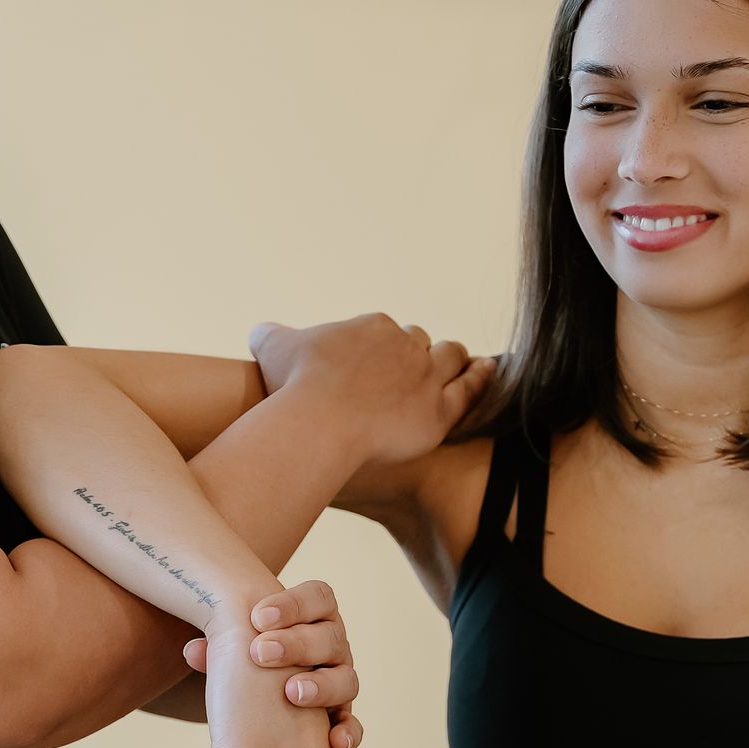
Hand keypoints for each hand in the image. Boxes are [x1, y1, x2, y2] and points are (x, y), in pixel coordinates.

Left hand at [180, 578, 361, 747]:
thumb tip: (193, 651)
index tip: (256, 617)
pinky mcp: (340, 718)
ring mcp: (339, 681)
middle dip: (297, 644)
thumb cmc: (243, 659)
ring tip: (291, 693)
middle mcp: (333, 646)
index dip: (292, 605)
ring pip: (346, 680)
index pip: (318, 598)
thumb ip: (218, 648)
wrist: (257, 686)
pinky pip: (352, 726)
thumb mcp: (231, 649)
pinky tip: (334, 742)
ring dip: (321, 686)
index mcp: (314, 616)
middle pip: (330, 637)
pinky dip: (348, 734)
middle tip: (260, 653)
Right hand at [249, 315, 493, 465]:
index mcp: (372, 326)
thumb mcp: (273, 346)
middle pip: (420, 342)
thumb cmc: (294, 385)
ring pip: (450, 358)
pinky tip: (488, 372)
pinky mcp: (439, 410)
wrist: (317, 421)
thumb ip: (270, 334)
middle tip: (410, 373)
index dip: (384, 348)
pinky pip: (469, 390)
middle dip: (417, 354)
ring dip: (453, 360)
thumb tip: (261, 331)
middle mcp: (405, 344)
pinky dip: (480, 379)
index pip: (387, 332)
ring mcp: (426, 376)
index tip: (376, 365)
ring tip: (456, 366)